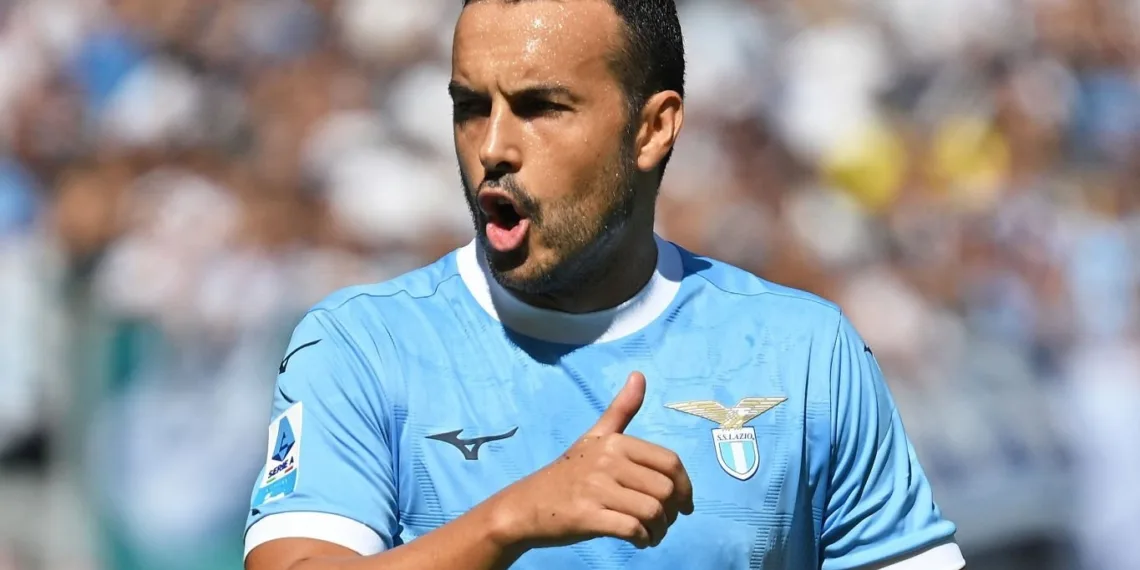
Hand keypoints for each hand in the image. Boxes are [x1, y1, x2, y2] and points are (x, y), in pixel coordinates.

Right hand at [487, 372, 694, 550]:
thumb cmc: (567, 473)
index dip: (685, 486)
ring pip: (652, 511)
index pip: (669, 462)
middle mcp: (607, 460)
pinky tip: (639, 541)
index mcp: (615, 441)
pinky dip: (643, 540)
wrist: (526, 506)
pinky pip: (632, 529)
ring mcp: (596, 489)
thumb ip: (621, 409)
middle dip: (672, 512)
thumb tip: (640, 374)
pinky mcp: (587, 517)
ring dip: (660, 530)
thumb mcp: (594, 437)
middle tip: (664, 522)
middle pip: (665, 489)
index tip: (683, 504)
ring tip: (653, 533)